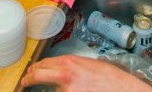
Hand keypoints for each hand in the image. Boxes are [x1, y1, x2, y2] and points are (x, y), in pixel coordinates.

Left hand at [20, 55, 151, 91]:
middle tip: (25, 81)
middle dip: (29, 78)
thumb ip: (73, 66)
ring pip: (53, 90)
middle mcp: (66, 76)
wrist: (125, 91)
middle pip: (38, 74)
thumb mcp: (90, 65)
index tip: (31, 71)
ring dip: (56, 90)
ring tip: (71, 88)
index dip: (35, 68)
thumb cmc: (113, 79)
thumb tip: (60, 70)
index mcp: (70, 63)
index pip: (44, 64)